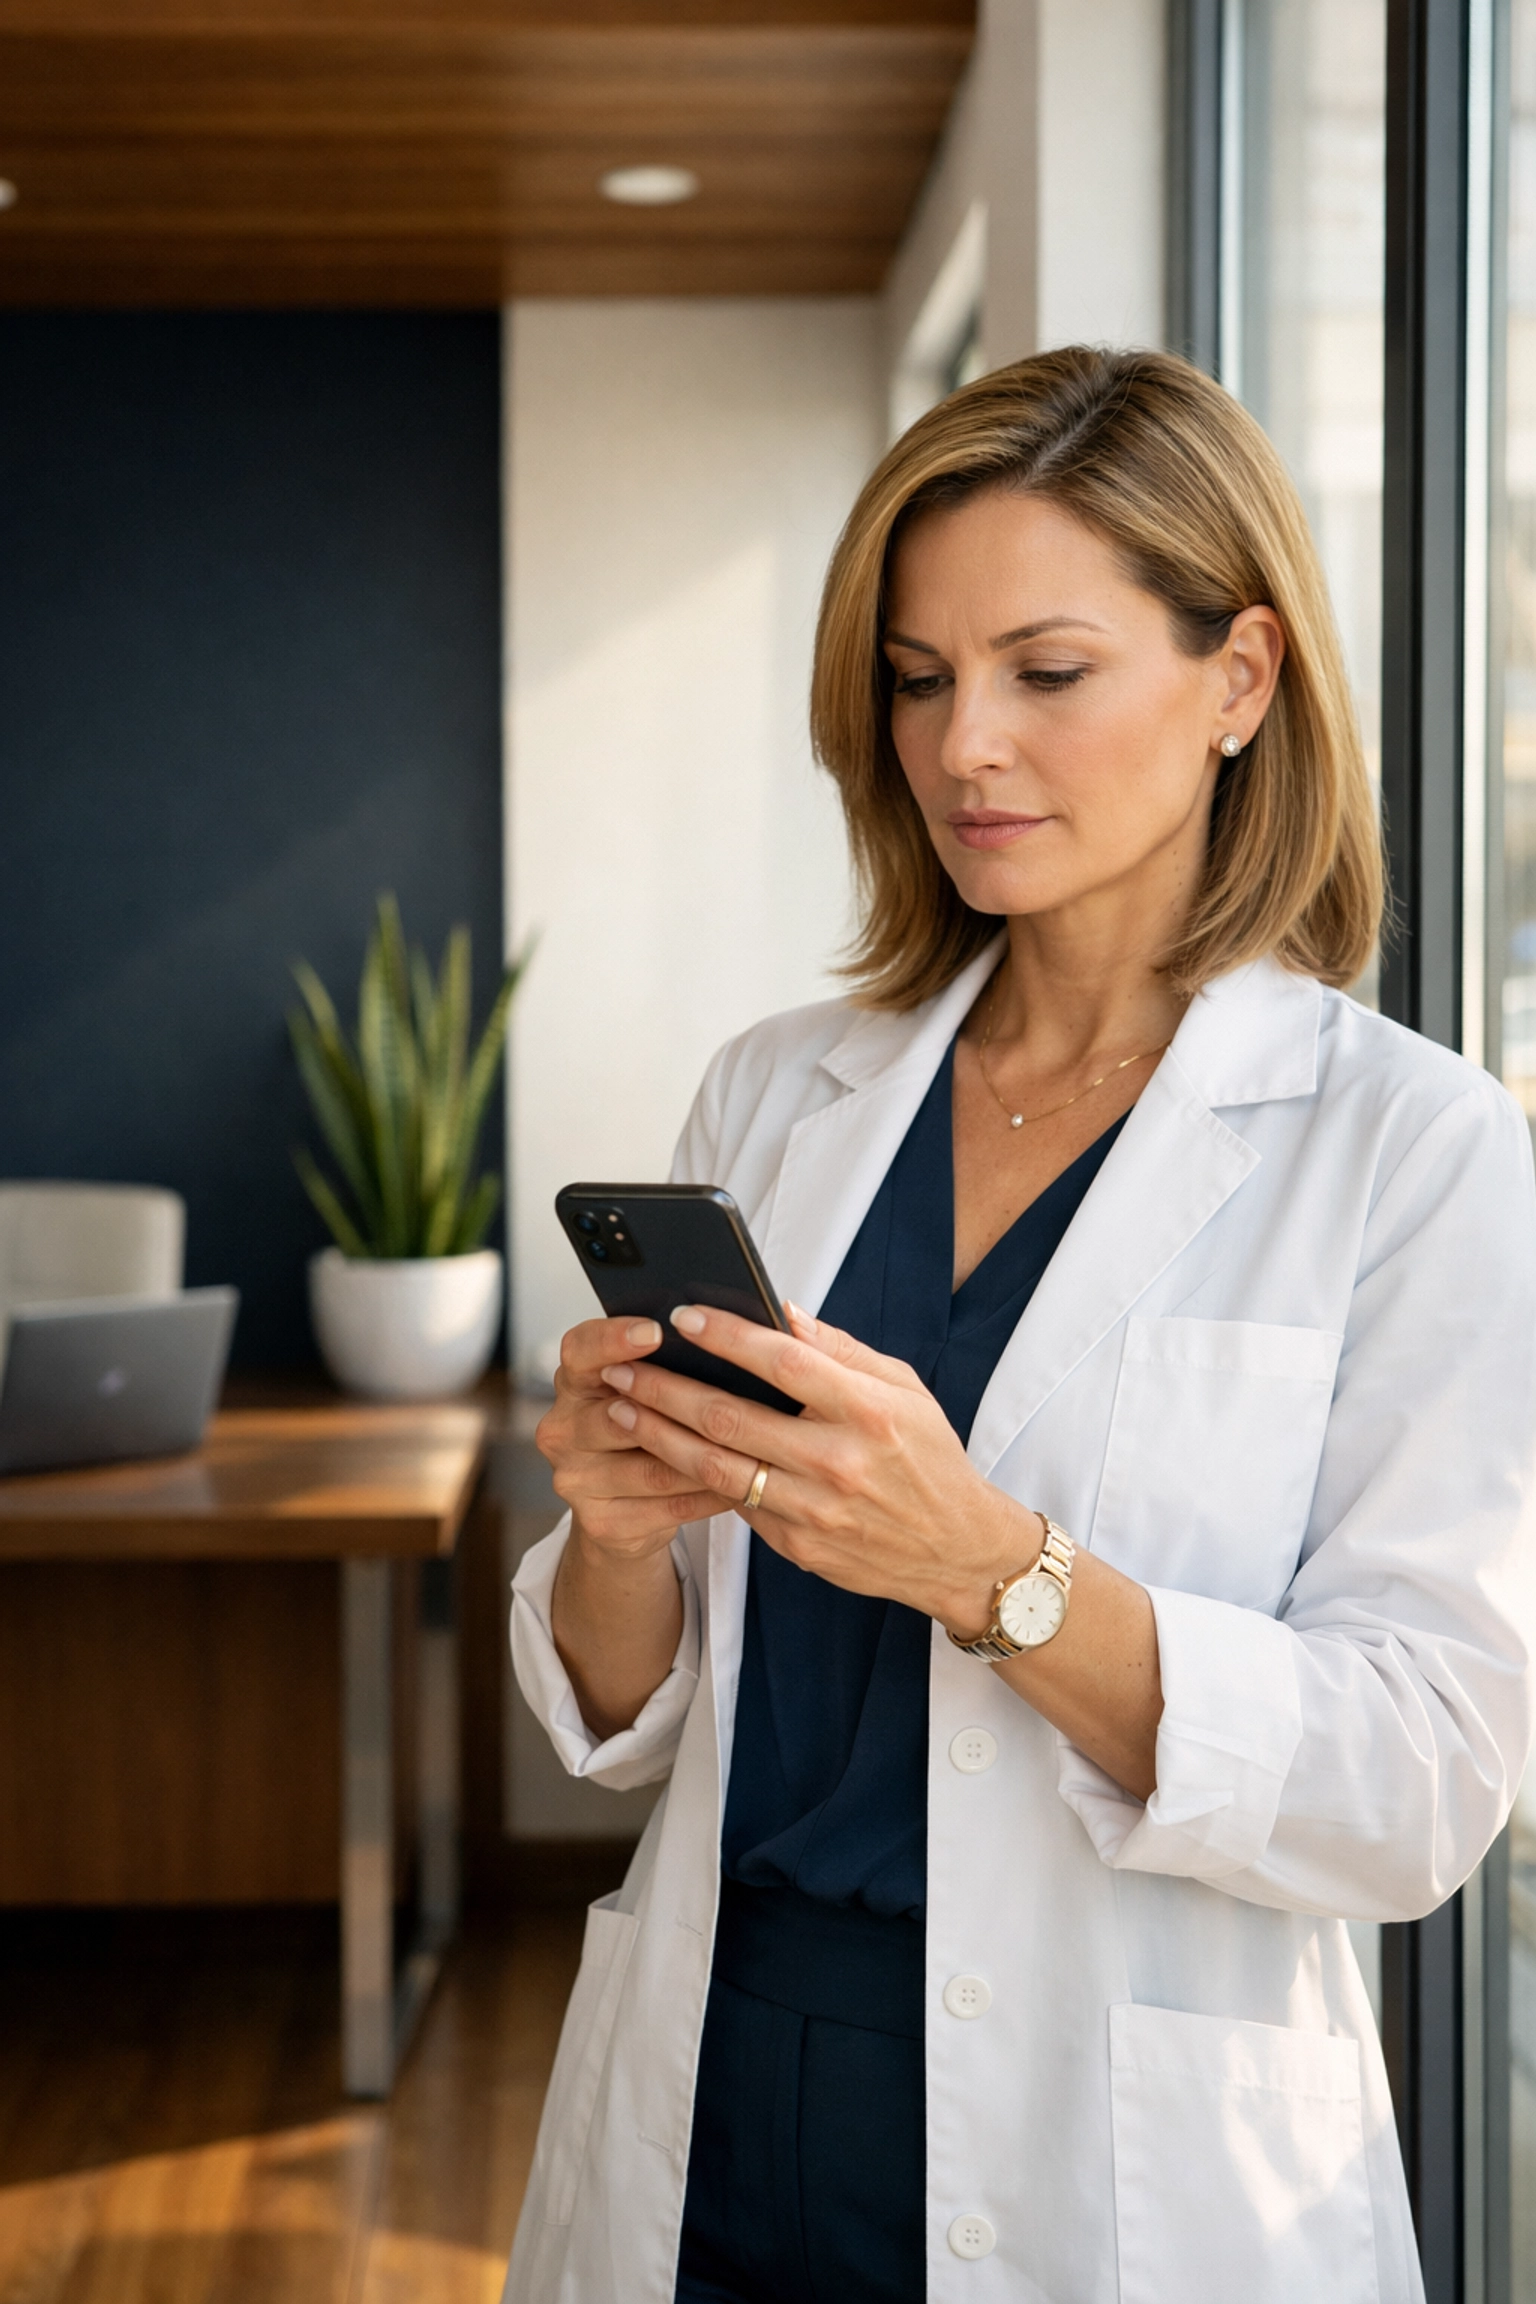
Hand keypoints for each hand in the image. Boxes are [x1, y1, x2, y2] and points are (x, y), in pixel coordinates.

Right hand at [537, 1314, 736, 1562]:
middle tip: (728, 1400)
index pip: (580, 1350)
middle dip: (676, 1409)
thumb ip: (668, 1363)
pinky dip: (709, 1495)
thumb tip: (731, 1331)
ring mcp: (575, 1480)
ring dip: (707, 1459)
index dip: (615, 1339)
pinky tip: (741, 1484)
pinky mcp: (599, 1522)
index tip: (656, 1330)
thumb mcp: (645, 1390)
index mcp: (573, 1382)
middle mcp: (562, 1428)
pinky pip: (668, 1507)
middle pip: (618, 1414)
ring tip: (753, 1447)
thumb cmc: (644, 1430)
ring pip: (653, 1468)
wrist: (622, 1508)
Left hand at [600, 1302, 1043, 1633]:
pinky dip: (693, 1476)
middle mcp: (837, 1460)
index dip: (728, 1337)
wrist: (957, 1551)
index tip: (683, 1316)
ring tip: (619, 1407)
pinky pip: (734, 1504)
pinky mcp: (797, 1546)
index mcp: (868, 1410)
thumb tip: (782, 1312)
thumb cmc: (929, 1458)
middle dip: (664, 1388)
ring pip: (715, 1467)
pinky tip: (660, 1452)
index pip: (784, 1362)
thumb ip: (840, 1350)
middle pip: (730, 1416)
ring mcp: (814, 1510)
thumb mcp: (903, 1389)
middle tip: (621, 1366)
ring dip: (658, 1434)